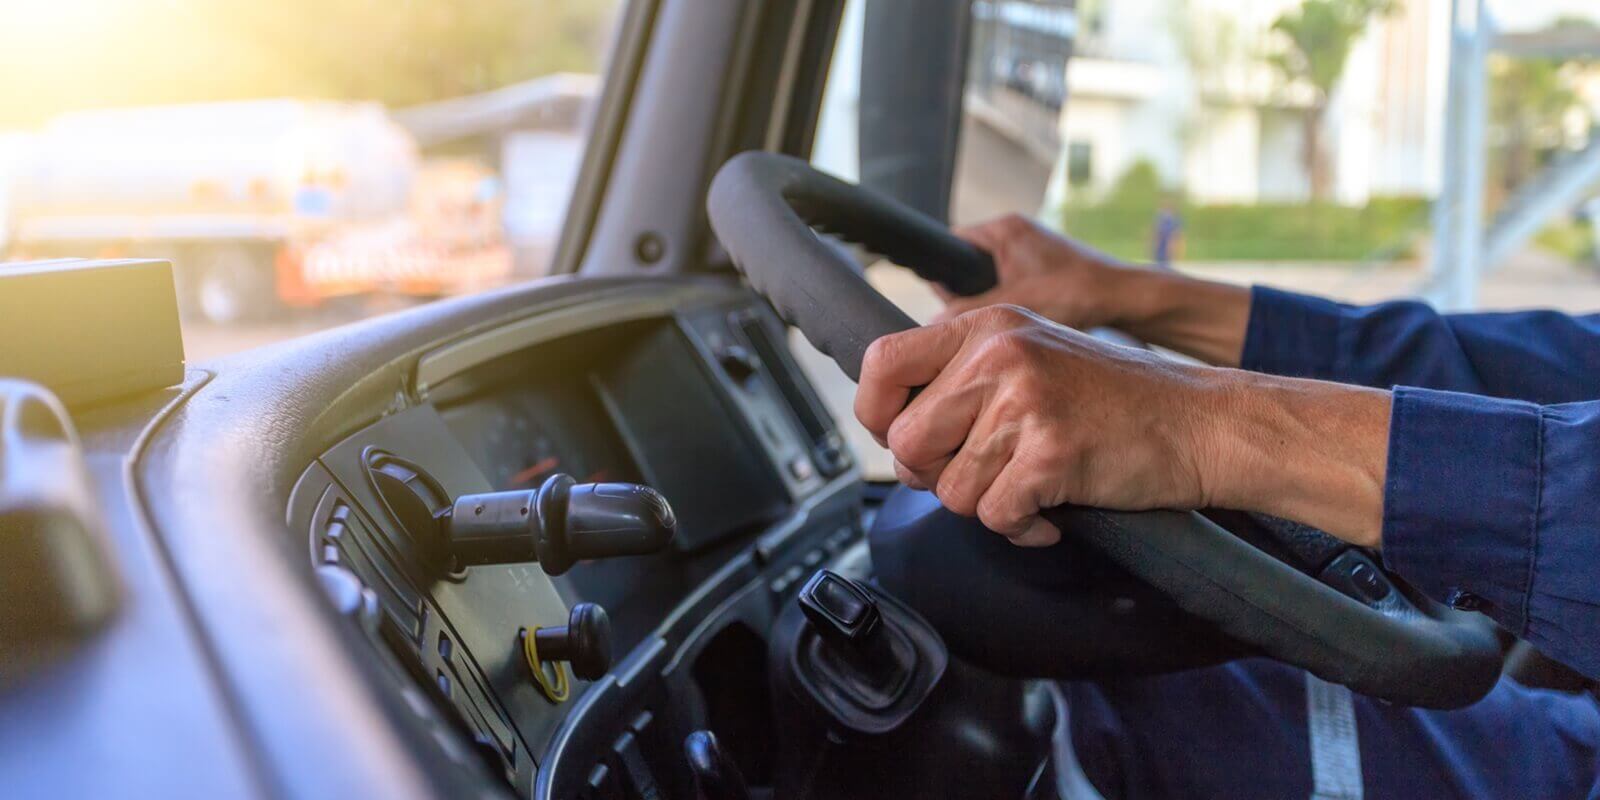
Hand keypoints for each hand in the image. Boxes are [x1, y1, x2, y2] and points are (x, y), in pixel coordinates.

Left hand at [856, 305, 1224, 546]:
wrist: (1201, 423)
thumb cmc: (1117, 401)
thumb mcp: (1033, 355)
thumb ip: (966, 375)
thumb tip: (893, 423)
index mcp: (987, 325)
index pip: (881, 362)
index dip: (875, 414)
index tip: (901, 439)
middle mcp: (999, 354)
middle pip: (905, 442)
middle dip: (935, 475)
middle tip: (982, 475)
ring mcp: (1024, 401)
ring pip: (949, 489)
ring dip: (986, 504)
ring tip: (1029, 487)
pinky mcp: (1050, 452)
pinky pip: (994, 516)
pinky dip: (1021, 527)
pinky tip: (1051, 510)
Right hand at [935, 214, 1130, 328]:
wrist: (1123, 297)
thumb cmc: (1076, 291)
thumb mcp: (1014, 304)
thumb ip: (969, 311)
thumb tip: (934, 324)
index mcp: (1003, 228)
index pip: (951, 242)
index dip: (943, 271)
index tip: (946, 300)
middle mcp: (1014, 231)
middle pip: (967, 260)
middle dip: (966, 289)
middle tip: (975, 314)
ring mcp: (1029, 246)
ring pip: (988, 273)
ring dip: (989, 296)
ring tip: (1001, 315)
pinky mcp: (1041, 263)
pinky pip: (1008, 279)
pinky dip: (1008, 297)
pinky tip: (1019, 316)